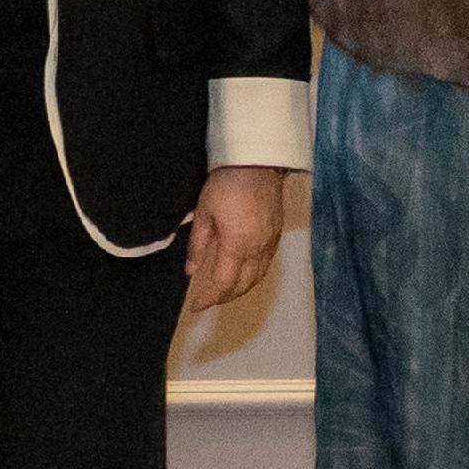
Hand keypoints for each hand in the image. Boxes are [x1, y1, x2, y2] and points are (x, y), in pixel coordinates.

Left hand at [181, 164, 286, 314]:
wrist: (258, 162)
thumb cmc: (226, 185)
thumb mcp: (204, 213)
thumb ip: (198, 246)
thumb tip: (191, 272)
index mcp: (237, 246)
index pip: (223, 284)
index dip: (209, 299)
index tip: (195, 306)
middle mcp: (257, 250)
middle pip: (243, 286)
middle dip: (225, 298)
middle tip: (208, 300)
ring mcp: (270, 243)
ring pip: (258, 277)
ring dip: (241, 289)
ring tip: (224, 291)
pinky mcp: (278, 234)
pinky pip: (266, 264)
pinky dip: (254, 275)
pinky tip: (244, 272)